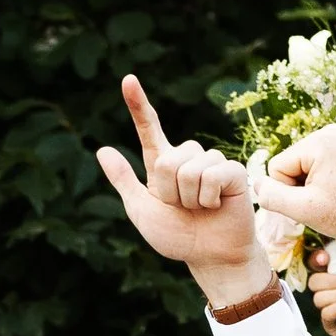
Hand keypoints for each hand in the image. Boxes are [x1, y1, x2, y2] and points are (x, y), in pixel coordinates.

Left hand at [95, 78, 278, 303]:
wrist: (209, 256)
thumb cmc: (177, 237)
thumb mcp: (142, 211)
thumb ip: (124, 181)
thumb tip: (102, 150)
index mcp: (162, 164)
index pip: (149, 129)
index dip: (138, 105)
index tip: (128, 79)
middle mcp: (187, 158)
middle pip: (168, 161)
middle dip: (170, 192)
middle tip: (182, 208)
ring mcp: (211, 162)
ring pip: (190, 169)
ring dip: (190, 198)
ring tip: (200, 208)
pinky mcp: (233, 171)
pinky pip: (212, 175)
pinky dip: (208, 198)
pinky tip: (216, 205)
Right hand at [253, 123, 335, 291]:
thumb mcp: (305, 210)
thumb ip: (273, 197)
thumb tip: (255, 184)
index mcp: (319, 142)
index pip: (277, 167)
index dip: (287, 193)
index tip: (310, 206)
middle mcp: (330, 131)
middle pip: (291, 164)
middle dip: (300, 188)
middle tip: (324, 205)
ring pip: (305, 166)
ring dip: (311, 186)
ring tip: (334, 200)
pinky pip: (321, 164)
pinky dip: (325, 181)